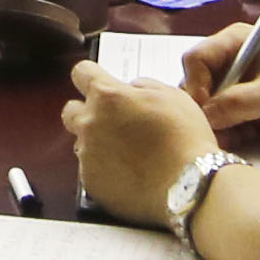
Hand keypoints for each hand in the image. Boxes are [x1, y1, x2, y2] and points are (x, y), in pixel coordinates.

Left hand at [63, 65, 215, 227]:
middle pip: (71, 110)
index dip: (90, 76)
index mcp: (108, 96)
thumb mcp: (171, 95)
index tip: (96, 81)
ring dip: (98, 143)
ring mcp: (88, 155)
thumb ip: (142, 86)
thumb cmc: (185, 140)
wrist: (189, 185)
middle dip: (87, 112)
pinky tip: (130, 173)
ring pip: (82, 143)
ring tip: (129, 153)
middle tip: (113, 121)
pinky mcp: (91, 182)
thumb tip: (131, 89)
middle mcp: (90, 123)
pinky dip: (106, 170)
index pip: (81, 73)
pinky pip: (91, 170)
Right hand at [188, 20, 259, 137]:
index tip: (208, 112)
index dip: (195, 86)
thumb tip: (205, 116)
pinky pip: (219, 117)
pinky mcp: (238, 100)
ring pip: (206, 105)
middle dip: (208, 111)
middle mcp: (228, 58)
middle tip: (226, 130)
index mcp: (234, 41)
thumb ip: (238, 103)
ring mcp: (232, 80)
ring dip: (220, 124)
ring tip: (244, 132)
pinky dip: (229, 129)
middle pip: (196, 84)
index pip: (195, 60)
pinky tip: (249, 133)